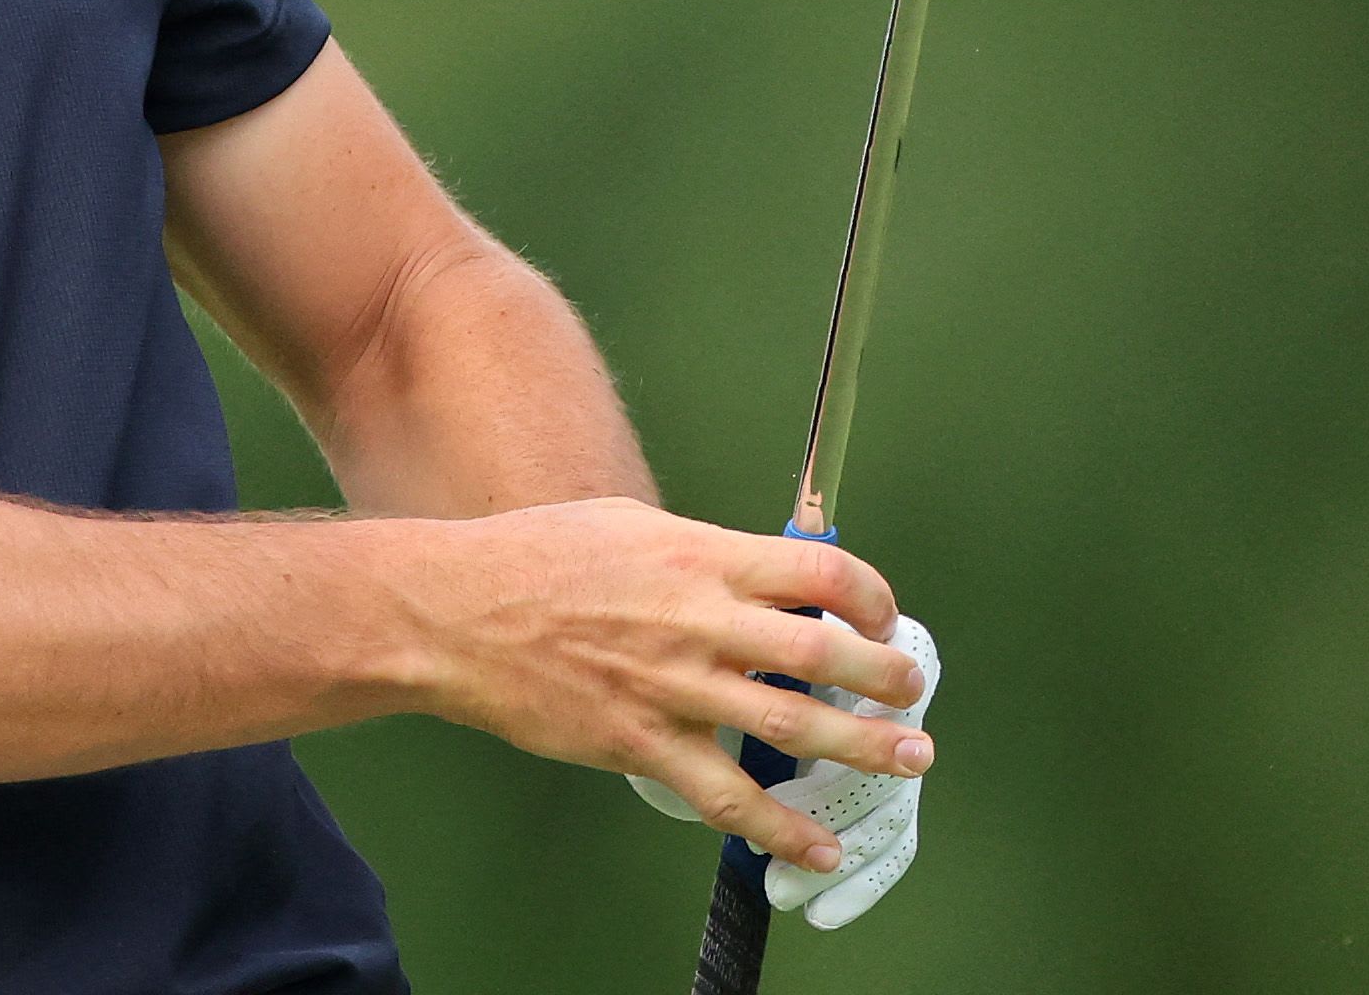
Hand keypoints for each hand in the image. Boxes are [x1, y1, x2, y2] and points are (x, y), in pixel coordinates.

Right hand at [403, 498, 932, 876]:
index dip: (870, 595)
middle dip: (884, 675)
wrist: (455, 613)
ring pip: (791, 724)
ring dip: (861, 745)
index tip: (882, 617)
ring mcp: (672, 686)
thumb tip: (750, 568)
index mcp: (700, 557)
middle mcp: (699, 620)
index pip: (818, 571)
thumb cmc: (535, 558)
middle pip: (823, 651)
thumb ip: (698, 551)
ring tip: (908, 757)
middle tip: (913, 691)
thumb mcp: (630, 526)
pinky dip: (780, 825)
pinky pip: (725, 795)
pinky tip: (818, 843)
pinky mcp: (640, 743)